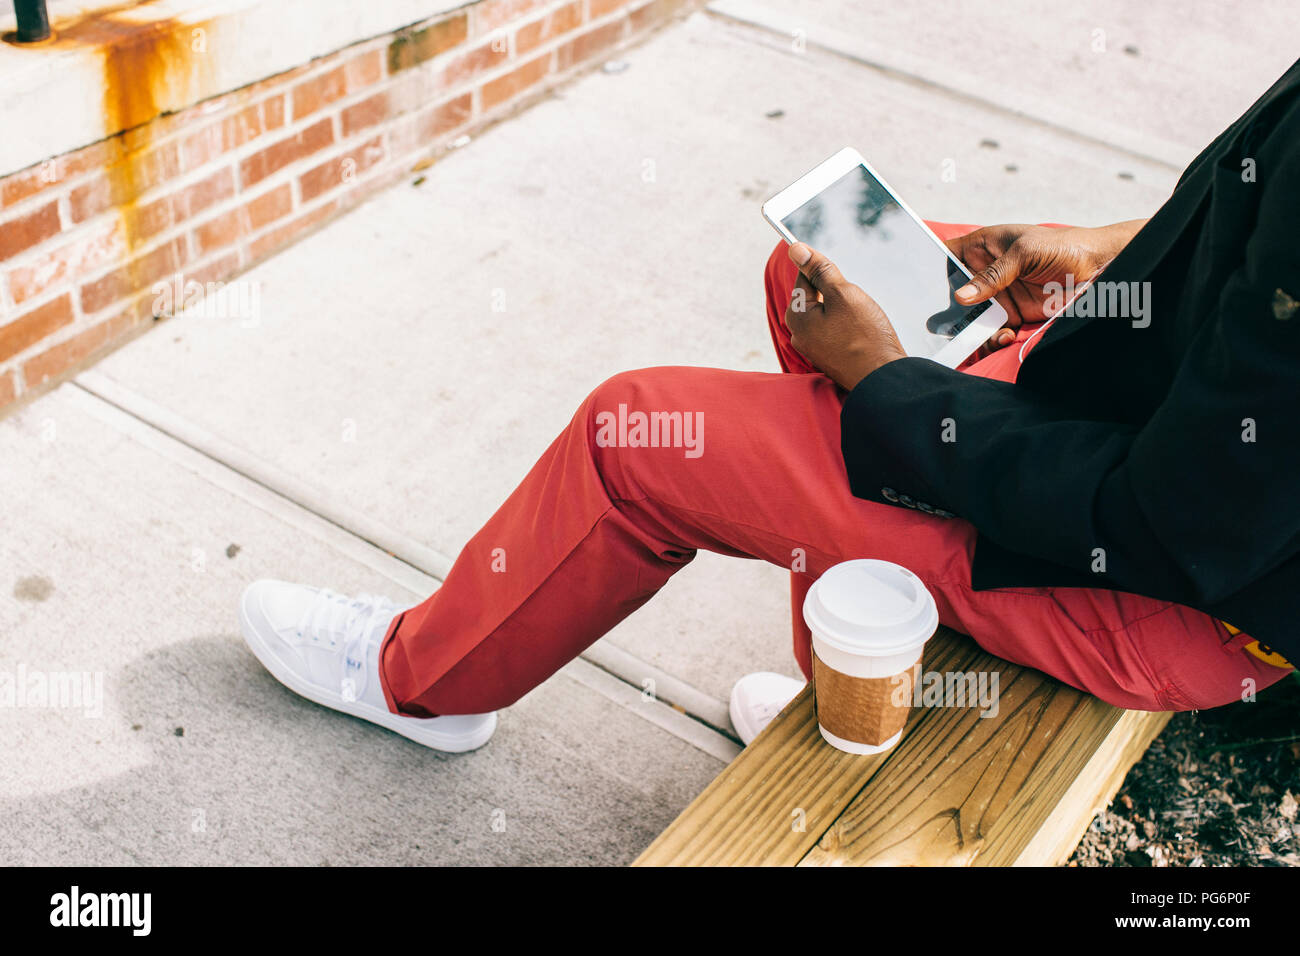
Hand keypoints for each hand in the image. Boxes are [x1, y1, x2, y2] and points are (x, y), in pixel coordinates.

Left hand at [784, 242, 906, 390]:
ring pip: (827, 313)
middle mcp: (799, 334)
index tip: (841, 273)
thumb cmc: (865, 338)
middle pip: (815, 296)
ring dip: (844, 309)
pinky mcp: (829, 356)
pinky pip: (835, 330)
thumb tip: (795, 249)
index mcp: (797, 316)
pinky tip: (862, 330)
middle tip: (856, 301)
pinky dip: (847, 325)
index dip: (825, 270)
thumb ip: (819, 270)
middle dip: (836, 292)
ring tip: (861, 318)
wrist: (884, 378)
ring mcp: (814, 348)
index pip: (804, 277)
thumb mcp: (843, 294)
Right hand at [945, 220, 1145, 355]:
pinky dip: (993, 340)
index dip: (928, 265)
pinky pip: (991, 332)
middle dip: (945, 309)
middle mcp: (984, 272)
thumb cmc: (1064, 246)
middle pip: (951, 292)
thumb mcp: (1024, 252)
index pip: (945, 254)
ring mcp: (997, 296)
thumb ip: (993, 274)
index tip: (916, 286)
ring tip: (981, 335)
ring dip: (970, 329)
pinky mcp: (1011, 316)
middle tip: (942, 323)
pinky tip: (1005, 337)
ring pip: (969, 316)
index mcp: (982, 246)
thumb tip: (961, 296)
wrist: (1101, 269)